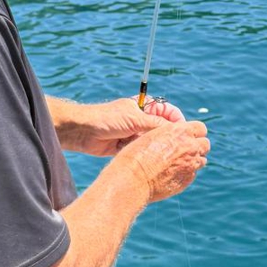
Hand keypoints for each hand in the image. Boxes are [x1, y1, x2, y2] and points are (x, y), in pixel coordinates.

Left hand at [55, 96, 184, 156]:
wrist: (83, 131)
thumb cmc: (107, 119)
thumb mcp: (136, 119)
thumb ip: (157, 124)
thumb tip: (177, 130)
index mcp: (144, 107)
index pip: (168, 112)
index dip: (177, 121)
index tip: (184, 131)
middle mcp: (141, 120)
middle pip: (162, 129)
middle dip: (168, 137)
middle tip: (179, 146)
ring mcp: (134, 134)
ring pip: (152, 142)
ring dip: (156, 147)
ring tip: (164, 154)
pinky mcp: (127, 147)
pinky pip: (142, 151)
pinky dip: (146, 155)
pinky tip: (152, 160)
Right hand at [116, 120, 209, 202]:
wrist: (134, 178)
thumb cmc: (136, 154)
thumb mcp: (153, 135)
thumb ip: (170, 135)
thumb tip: (177, 137)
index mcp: (181, 131)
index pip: (201, 128)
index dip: (194, 132)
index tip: (187, 136)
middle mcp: (190, 146)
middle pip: (205, 144)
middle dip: (197, 146)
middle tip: (185, 149)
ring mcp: (191, 164)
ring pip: (202, 160)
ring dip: (193, 159)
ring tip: (177, 162)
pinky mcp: (188, 180)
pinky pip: (192, 173)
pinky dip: (186, 172)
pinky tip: (171, 173)